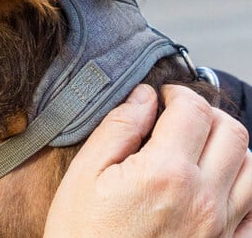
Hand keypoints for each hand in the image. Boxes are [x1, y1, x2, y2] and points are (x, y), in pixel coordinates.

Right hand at [45, 84, 251, 236]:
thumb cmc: (82, 234)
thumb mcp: (84, 175)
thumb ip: (117, 129)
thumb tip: (143, 97)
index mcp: (165, 172)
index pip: (194, 110)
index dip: (177, 93)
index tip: (162, 97)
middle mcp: (202, 197)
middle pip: (231, 132)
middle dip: (206, 115)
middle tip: (179, 118)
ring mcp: (220, 226)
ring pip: (251, 167)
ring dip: (228, 148)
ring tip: (197, 150)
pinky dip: (242, 189)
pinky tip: (214, 187)